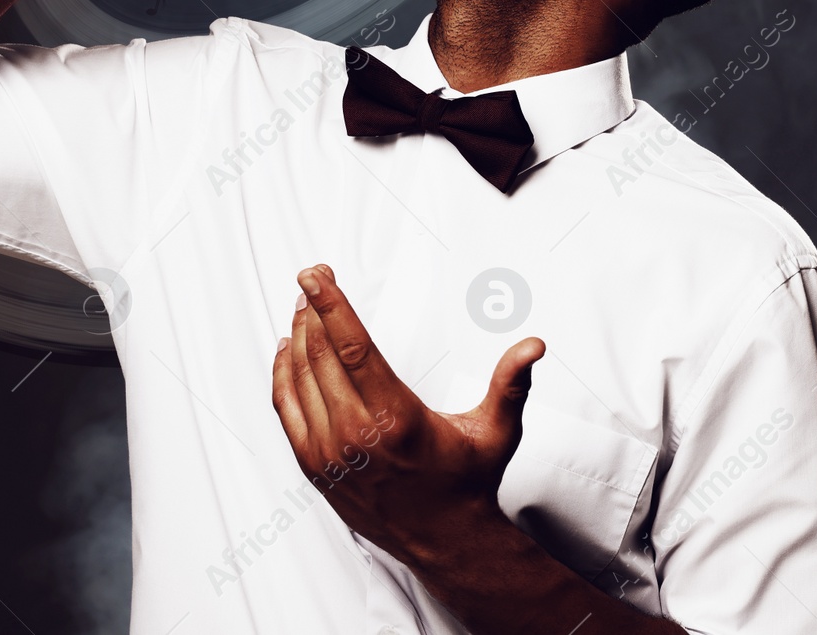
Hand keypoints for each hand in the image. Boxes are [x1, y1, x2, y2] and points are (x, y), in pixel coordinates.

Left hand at [271, 263, 546, 568]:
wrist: (443, 542)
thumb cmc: (468, 483)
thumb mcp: (496, 431)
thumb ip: (511, 383)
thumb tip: (533, 346)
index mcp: (397, 419)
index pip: (352, 347)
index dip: (331, 304)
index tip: (316, 274)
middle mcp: (356, 435)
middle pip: (321, 354)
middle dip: (313, 310)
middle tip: (313, 280)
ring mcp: (329, 452)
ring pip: (299, 377)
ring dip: (299, 335)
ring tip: (304, 307)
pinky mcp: (314, 465)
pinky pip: (287, 407)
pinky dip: (283, 373)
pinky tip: (288, 349)